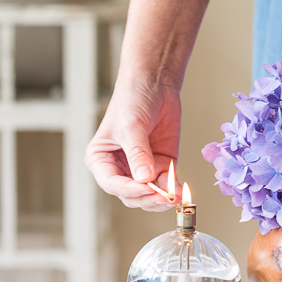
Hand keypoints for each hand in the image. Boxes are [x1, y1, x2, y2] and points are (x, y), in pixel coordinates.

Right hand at [85, 76, 181, 210]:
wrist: (154, 83)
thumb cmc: (132, 100)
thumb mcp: (132, 126)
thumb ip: (138, 153)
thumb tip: (144, 178)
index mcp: (101, 160)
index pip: (112, 184)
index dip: (129, 189)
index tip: (146, 188)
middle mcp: (120, 168)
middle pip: (131, 195)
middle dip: (148, 198)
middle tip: (164, 196)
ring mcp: (141, 168)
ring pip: (149, 195)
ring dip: (162, 198)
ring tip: (175, 196)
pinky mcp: (161, 164)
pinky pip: (165, 184)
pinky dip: (173, 189)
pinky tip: (180, 190)